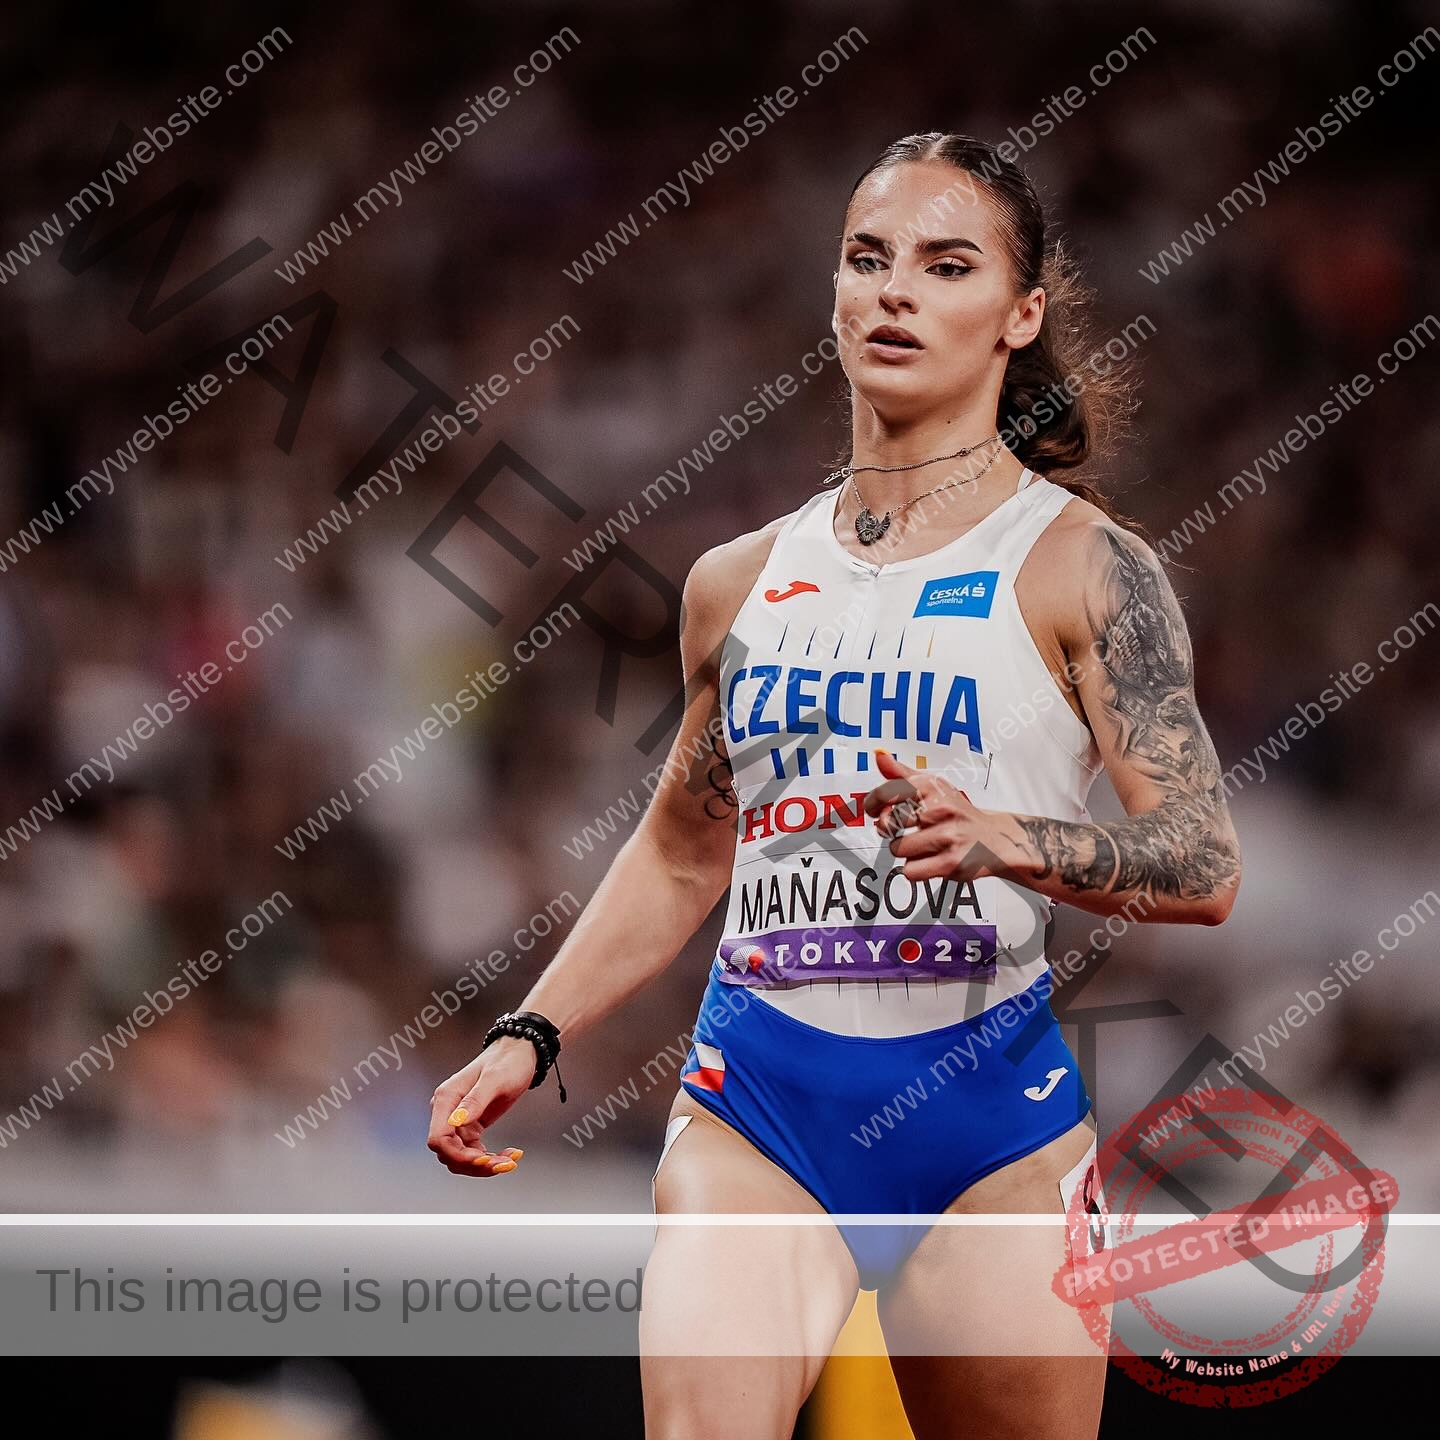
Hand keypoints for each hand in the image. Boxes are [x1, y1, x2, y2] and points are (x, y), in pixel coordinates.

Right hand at [427, 1036, 533, 1176]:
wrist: (519, 1053)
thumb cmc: (507, 1061)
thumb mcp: (495, 1079)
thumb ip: (475, 1100)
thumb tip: (457, 1121)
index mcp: (446, 1099)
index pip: (438, 1139)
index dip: (457, 1155)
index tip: (484, 1159)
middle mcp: (447, 1112)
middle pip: (449, 1153)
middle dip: (475, 1164)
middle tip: (504, 1164)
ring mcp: (458, 1121)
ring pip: (461, 1157)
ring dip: (484, 1165)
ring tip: (510, 1161)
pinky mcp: (470, 1126)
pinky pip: (473, 1152)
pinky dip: (490, 1158)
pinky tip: (510, 1154)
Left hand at [862, 749, 1014, 882]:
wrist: (997, 839)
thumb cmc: (959, 813)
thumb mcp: (934, 786)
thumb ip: (902, 774)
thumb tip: (880, 756)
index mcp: (933, 787)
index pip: (887, 792)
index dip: (872, 803)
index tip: (872, 809)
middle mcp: (940, 808)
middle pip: (888, 823)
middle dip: (889, 829)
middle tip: (902, 829)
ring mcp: (947, 836)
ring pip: (897, 848)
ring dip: (905, 851)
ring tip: (923, 845)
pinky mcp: (950, 863)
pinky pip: (910, 870)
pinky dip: (915, 869)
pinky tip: (930, 859)